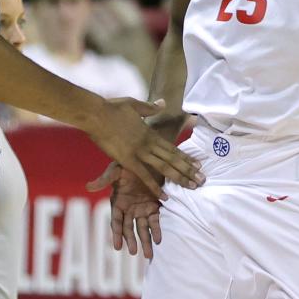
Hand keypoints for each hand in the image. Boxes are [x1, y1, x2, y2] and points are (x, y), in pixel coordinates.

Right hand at [87, 98, 203, 198]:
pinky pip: (144, 175)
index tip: (198, 165)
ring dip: (179, 177)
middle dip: (189, 170)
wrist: (97, 114)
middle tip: (202, 180)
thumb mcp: (134, 105)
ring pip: (164, 167)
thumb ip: (150, 107)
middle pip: (173, 159)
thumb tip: (163, 102)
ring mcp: (139, 152)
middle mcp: (149, 143)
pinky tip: (164, 196)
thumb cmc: (112, 108)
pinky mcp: (127, 159)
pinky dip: (155, 187)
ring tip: (192, 186)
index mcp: (150, 132)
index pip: (173, 148)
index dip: (186, 157)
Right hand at [88, 162, 163, 257]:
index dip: (117, 234)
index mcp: (118, 202)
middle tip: (135, 252)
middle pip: (129, 229)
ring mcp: (141, 209)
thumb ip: (104, 180)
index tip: (118, 247)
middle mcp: (129, 209)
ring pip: (143, 229)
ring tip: (148, 255)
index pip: (116, 221)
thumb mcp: (115, 170)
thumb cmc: (127, 164)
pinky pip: (155, 221)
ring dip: (145, 241)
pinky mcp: (154, 207)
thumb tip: (88, 187)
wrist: (147, 159)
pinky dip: (157, 230)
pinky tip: (158, 240)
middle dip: (131, 241)